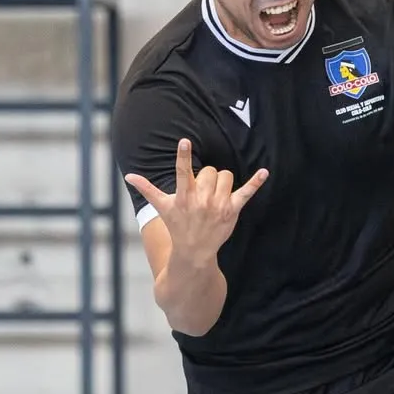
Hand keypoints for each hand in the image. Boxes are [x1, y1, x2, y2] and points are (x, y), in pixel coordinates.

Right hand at [126, 139, 267, 264]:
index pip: (183, 172)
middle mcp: (201, 199)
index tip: (184, 142)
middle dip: (207, 177)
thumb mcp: (162, 208)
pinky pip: (247, 192)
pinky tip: (264, 172)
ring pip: (225, 177)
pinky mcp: (232, 210)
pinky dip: (256, 182)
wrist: (195, 251)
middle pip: (210, 171)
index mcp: (184, 196)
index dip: (183, 156)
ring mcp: (218, 205)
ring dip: (221, 182)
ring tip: (214, 197)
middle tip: (202, 194)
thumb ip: (147, 189)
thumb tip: (128, 176)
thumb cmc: (178, 225)